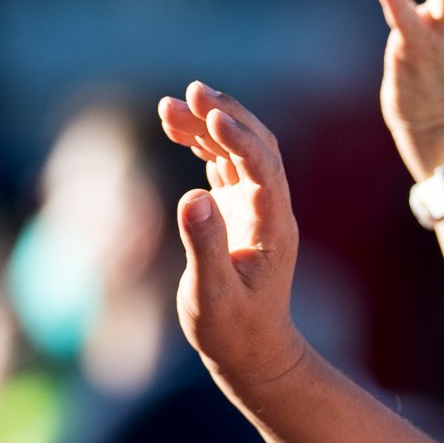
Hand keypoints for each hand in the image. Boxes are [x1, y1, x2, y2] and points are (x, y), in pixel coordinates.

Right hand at [156, 83, 308, 395]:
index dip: (240, 139)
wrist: (251, 351)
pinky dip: (201, 143)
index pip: (264, 168)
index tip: (211, 117)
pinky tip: (175, 126)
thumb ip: (204, 245)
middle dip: (226, 116)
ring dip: (208, 125)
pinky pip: (222, 164)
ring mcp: (255, 207)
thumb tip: (193, 195)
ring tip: (170, 105)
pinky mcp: (237, 210)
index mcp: (273, 227)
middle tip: (192, 91)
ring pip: (237, 151)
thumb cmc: (232, 330)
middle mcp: (270, 210)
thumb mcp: (211, 295)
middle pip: (257, 147)